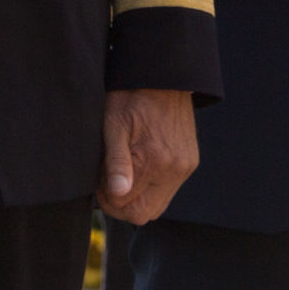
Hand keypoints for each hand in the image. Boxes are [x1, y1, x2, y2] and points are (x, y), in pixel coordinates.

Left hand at [97, 89, 196, 225]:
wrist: (162, 76)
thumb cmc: (131, 95)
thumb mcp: (113, 123)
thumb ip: (116, 162)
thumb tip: (117, 194)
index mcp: (154, 160)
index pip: (129, 206)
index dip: (108, 199)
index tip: (98, 182)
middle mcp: (175, 169)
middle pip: (146, 213)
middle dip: (122, 204)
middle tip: (107, 181)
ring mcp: (185, 167)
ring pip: (158, 205)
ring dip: (137, 198)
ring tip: (122, 173)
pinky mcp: (190, 162)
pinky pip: (169, 190)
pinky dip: (151, 187)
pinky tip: (138, 167)